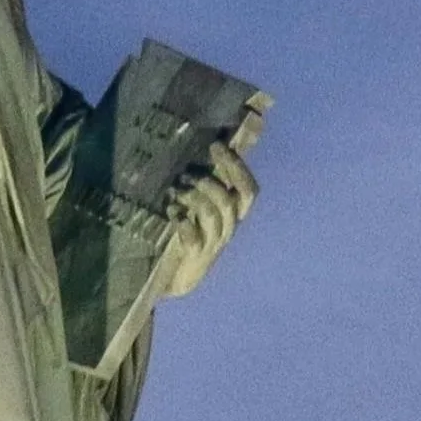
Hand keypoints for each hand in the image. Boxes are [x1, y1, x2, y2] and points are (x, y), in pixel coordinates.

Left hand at [158, 140, 256, 296]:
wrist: (179, 276)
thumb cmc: (190, 234)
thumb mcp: (203, 208)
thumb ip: (210, 183)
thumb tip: (213, 144)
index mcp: (234, 215)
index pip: (249, 191)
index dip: (236, 166)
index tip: (216, 146)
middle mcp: (228, 228)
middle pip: (230, 201)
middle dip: (208, 182)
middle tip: (186, 174)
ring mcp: (213, 243)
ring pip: (211, 214)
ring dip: (192, 197)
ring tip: (174, 190)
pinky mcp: (194, 255)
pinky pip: (192, 235)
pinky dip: (181, 220)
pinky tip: (171, 212)